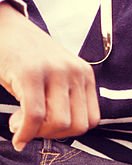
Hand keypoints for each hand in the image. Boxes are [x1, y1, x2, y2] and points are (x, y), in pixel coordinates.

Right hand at [0, 3, 99, 149]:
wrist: (5, 29)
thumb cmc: (27, 59)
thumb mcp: (54, 78)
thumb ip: (63, 100)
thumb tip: (60, 133)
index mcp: (84, 75)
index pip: (91, 121)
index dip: (68, 133)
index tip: (46, 128)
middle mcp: (75, 72)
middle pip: (77, 126)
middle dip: (51, 135)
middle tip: (31, 127)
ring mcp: (55, 72)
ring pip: (59, 123)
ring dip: (36, 133)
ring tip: (19, 122)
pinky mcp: (31, 73)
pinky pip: (35, 115)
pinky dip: (24, 132)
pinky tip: (15, 132)